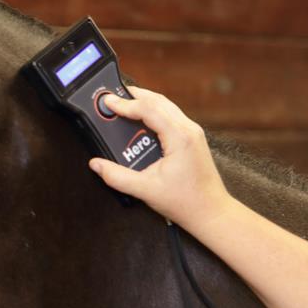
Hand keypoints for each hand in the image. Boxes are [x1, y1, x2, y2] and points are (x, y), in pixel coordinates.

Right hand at [87, 87, 232, 230]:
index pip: (149, 110)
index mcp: (179, 138)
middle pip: (159, 101)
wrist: (211, 212)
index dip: (126, 104)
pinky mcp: (193, 139)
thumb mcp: (145, 190)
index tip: (108, 102)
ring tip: (125, 103)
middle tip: (113, 96)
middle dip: (134, 95)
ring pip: (167, 106)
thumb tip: (96, 164)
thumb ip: (117, 177)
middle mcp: (189, 130)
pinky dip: (154, 112)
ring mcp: (193, 133)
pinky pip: (172, 116)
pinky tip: (142, 119)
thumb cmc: (186, 202)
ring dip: (145, 102)